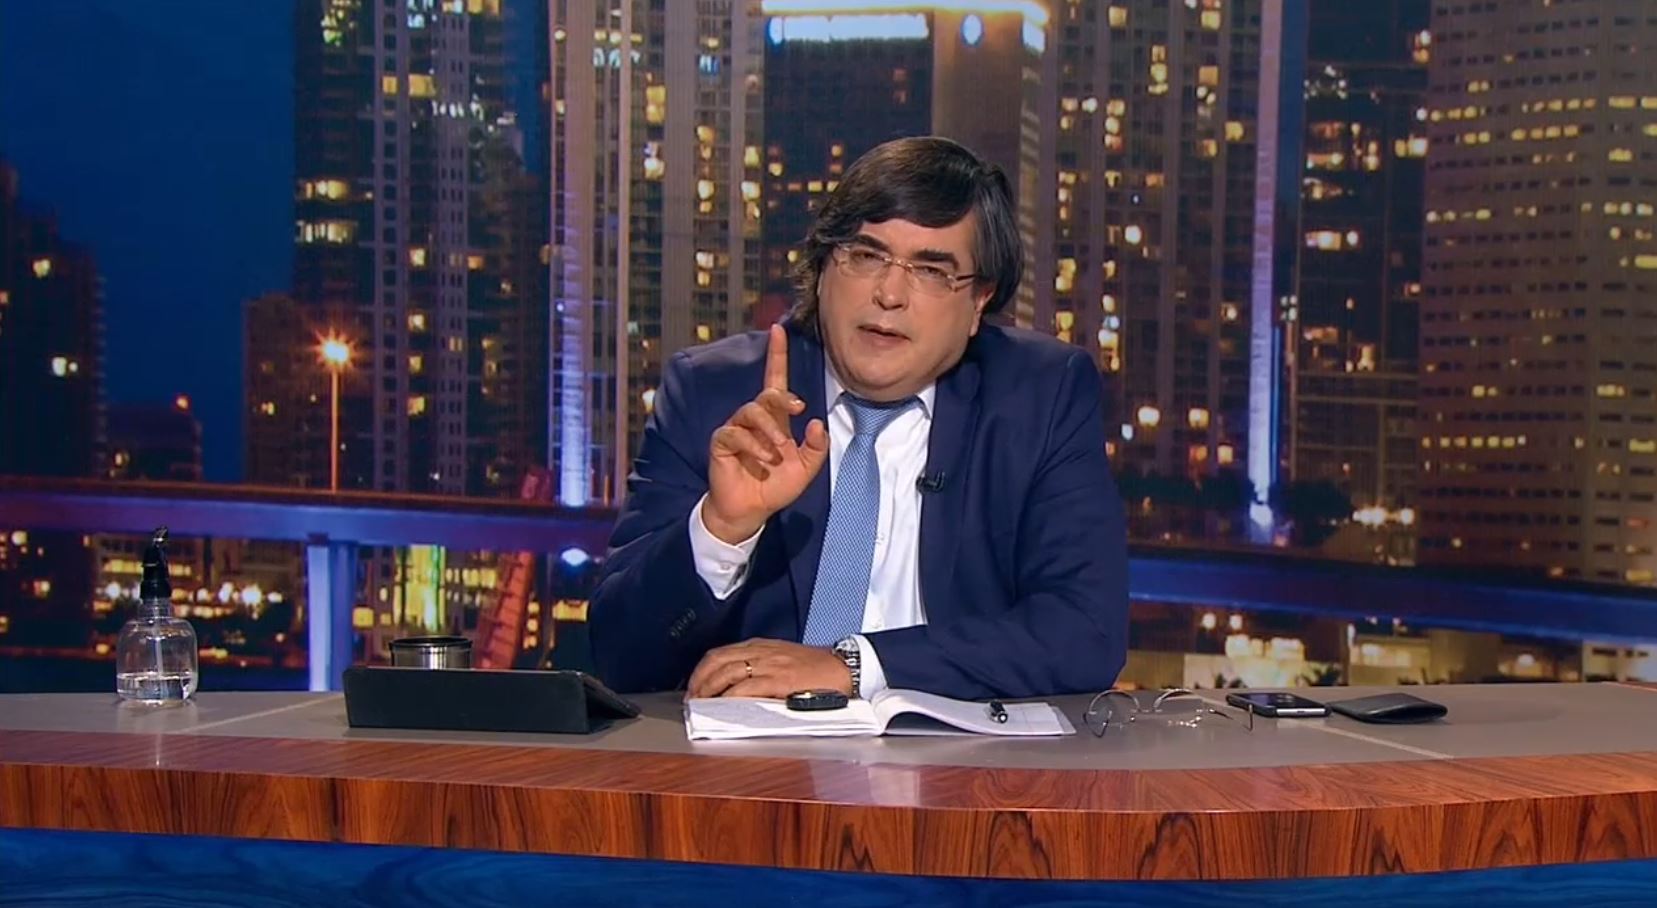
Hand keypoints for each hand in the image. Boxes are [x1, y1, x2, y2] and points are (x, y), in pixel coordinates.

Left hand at [685, 639, 851, 698]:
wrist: (842, 669)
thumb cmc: (815, 668)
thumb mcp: (782, 659)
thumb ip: (759, 666)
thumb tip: (735, 686)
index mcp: (761, 646)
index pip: (720, 653)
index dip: (702, 670)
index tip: (694, 685)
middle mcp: (761, 652)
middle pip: (718, 661)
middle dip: (699, 680)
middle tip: (692, 698)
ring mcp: (769, 665)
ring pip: (727, 672)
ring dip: (709, 689)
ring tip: (702, 704)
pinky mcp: (778, 681)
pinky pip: (747, 687)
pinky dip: (730, 696)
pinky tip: (723, 705)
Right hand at [703, 324, 829, 543]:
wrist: (750, 511)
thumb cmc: (775, 486)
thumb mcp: (806, 468)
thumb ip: (816, 447)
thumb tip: (815, 421)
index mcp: (776, 420)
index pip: (775, 380)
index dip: (777, 355)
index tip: (778, 329)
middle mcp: (755, 419)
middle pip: (767, 393)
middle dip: (782, 397)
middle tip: (796, 408)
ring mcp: (737, 429)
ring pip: (751, 411)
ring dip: (768, 430)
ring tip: (777, 452)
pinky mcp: (722, 443)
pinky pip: (734, 433)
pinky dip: (752, 446)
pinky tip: (763, 461)